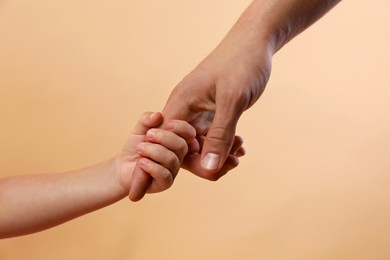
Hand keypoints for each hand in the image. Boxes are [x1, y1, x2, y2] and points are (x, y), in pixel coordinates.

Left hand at [115, 112, 194, 197]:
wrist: (123, 167)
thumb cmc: (136, 147)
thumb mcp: (140, 129)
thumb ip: (147, 119)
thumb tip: (158, 115)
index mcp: (177, 141)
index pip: (189, 133)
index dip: (181, 127)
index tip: (167, 124)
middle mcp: (179, 156)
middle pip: (181, 145)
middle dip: (164, 138)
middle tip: (148, 136)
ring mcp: (173, 170)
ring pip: (171, 159)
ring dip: (153, 151)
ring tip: (140, 149)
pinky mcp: (165, 183)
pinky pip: (164, 174)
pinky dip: (151, 166)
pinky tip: (141, 162)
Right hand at [162, 22, 273, 179]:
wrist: (255, 42)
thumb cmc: (242, 64)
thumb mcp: (232, 100)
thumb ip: (220, 135)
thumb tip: (208, 168)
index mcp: (180, 104)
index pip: (168, 144)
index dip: (177, 163)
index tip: (196, 174)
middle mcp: (184, 109)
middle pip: (182, 149)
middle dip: (204, 162)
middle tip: (231, 164)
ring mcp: (197, 111)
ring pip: (198, 144)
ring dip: (216, 154)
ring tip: (238, 153)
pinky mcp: (210, 111)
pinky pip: (210, 135)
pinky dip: (223, 144)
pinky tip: (240, 146)